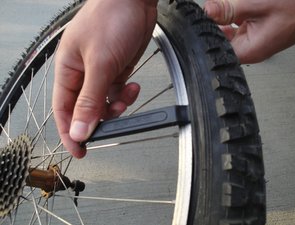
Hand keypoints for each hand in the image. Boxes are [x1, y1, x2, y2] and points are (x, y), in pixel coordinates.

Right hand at [53, 0, 157, 157]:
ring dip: (117, 106)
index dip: (70, 133)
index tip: (80, 151)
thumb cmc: (111, 18)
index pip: (63, 111)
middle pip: (85, 109)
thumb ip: (90, 100)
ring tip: (126, 95)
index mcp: (68, 71)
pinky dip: (126, 95)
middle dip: (100, 119)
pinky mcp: (116, 70)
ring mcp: (101, 73)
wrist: (135, 0)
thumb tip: (79, 129)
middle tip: (113, 122)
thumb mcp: (100, 64)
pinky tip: (132, 85)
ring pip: (104, 103)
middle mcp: (82, 74)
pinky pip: (118, 93)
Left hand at [204, 0, 294, 63]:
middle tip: (218, 8)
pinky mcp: (258, 30)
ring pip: (230, 30)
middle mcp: (251, 49)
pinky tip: (237, 6)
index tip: (204, 21)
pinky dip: (237, 14)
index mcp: (249, 51)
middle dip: (217, 23)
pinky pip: (240, 24)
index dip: (208, 34)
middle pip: (222, 39)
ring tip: (240, 7)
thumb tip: (208, 11)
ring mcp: (255, 40)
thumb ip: (228, 10)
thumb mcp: (255, 4)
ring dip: (228, 16)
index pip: (217, 49)